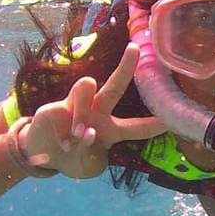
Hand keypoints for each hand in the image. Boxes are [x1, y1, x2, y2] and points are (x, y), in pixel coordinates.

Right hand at [19, 43, 165, 178]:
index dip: (155, 124)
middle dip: (125, 67)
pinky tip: (64, 144)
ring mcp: (75, 106)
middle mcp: (97, 112)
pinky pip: (65, 110)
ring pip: (87, 90)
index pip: (137, 127)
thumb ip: (90, 153)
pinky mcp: (55, 107)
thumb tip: (87, 131)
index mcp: (111, 130)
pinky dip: (66, 132)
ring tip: (82, 135)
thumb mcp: (87, 166)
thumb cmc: (73, 158)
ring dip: (85, 115)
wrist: (41, 156)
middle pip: (115, 87)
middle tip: (135, 49)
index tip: (173, 117)